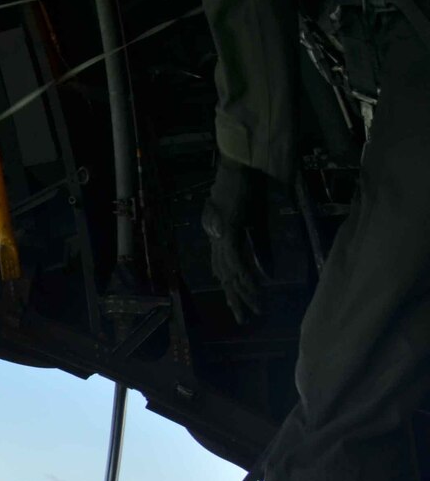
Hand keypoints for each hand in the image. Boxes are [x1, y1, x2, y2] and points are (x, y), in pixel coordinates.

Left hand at [202, 161, 264, 322]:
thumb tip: (266, 266)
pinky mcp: (226, 228)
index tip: (241, 304)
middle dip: (235, 298)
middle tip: (244, 318)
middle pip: (224, 275)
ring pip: (229, 272)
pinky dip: (245, 275)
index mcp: (219, 235)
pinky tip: (253, 288)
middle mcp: (215, 237)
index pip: (224, 268)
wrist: (240, 162)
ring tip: (254, 309)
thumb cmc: (248, 184)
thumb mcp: (255, 219)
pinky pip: (235, 259)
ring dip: (243, 291)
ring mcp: (218, 233)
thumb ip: (258, 242)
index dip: (233, 288)